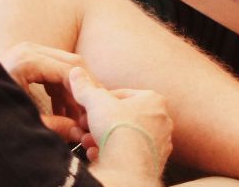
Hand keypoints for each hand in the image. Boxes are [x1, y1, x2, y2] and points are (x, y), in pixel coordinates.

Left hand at [1, 41, 91, 146]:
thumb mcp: (23, 118)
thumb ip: (52, 125)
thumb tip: (76, 131)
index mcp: (27, 61)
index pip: (70, 71)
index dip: (85, 92)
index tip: (93, 111)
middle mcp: (29, 49)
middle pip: (72, 63)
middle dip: (84, 89)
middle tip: (92, 110)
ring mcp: (27, 50)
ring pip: (65, 66)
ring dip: (73, 90)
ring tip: (77, 116)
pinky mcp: (26, 57)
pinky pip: (53, 68)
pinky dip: (60, 88)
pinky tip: (62, 111)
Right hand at [73, 68, 171, 186]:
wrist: (128, 166)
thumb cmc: (118, 128)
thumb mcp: (96, 102)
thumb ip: (86, 88)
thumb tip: (76, 73)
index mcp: (154, 100)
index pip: (123, 95)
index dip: (100, 102)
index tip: (87, 110)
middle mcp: (162, 121)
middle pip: (124, 118)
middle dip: (101, 123)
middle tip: (85, 128)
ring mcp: (159, 142)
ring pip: (126, 137)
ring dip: (104, 139)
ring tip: (88, 142)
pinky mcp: (154, 162)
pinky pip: (130, 155)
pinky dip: (113, 154)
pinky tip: (98, 155)